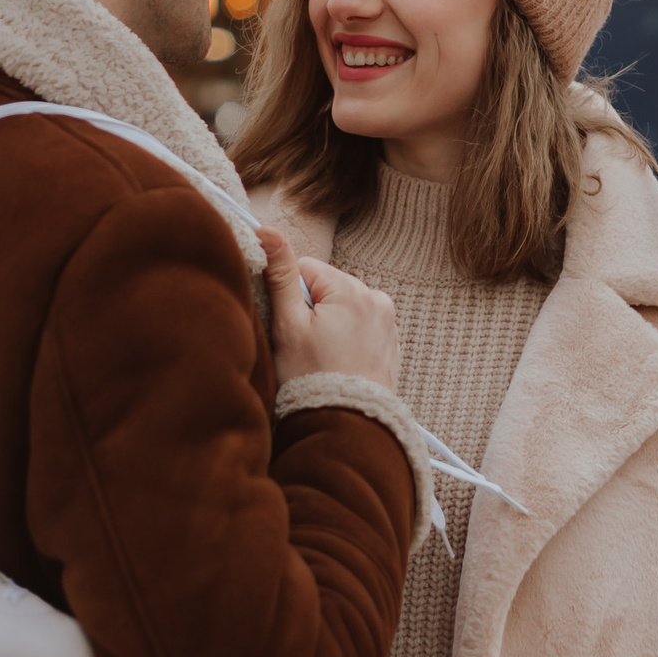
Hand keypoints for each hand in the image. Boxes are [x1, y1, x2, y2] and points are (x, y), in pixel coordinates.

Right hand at [259, 226, 398, 388]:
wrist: (347, 426)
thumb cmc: (312, 378)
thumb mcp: (288, 325)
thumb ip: (279, 275)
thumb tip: (266, 230)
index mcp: (351, 289)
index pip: (305, 270)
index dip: (288, 297)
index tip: (290, 326)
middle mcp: (376, 299)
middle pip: (326, 288)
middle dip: (311, 311)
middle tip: (305, 348)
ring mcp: (388, 322)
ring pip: (342, 309)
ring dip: (329, 326)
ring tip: (322, 360)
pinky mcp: (391, 343)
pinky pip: (360, 329)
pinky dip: (347, 342)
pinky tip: (338, 365)